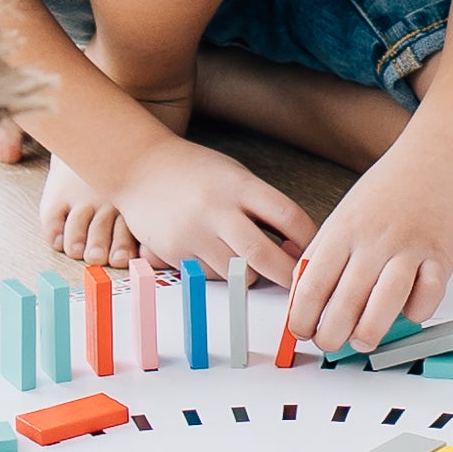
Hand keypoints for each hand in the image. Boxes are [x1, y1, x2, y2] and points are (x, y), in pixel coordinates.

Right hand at [43, 132, 308, 286]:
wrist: (138, 167)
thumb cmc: (196, 172)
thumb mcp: (235, 175)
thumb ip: (263, 206)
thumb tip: (296, 245)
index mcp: (239, 185)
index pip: (288, 217)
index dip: (308, 239)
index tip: (314, 251)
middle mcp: (216, 210)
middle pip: (264, 255)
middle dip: (288, 275)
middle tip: (298, 284)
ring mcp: (193, 234)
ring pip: (238, 274)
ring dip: (253, 275)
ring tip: (253, 263)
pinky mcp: (175, 253)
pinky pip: (211, 277)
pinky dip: (223, 274)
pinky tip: (217, 255)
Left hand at [289, 131, 452, 358]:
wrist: (437, 156)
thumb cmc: (388, 188)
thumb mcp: (344, 214)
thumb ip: (324, 253)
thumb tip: (304, 300)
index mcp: (342, 230)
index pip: (311, 287)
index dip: (301, 319)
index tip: (301, 332)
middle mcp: (373, 241)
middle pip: (343, 304)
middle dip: (331, 337)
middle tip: (330, 343)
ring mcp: (408, 249)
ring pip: (383, 307)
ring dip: (369, 334)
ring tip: (362, 340)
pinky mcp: (441, 256)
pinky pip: (427, 299)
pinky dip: (416, 314)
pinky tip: (408, 313)